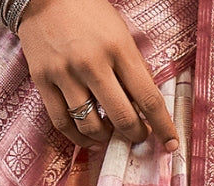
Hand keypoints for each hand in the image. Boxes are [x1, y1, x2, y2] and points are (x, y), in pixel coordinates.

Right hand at [16, 0, 178, 153]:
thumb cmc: (86, 12)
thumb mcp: (119, 32)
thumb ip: (134, 67)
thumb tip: (147, 106)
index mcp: (118, 48)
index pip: (148, 98)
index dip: (163, 127)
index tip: (170, 144)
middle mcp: (92, 63)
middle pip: (122, 118)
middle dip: (135, 134)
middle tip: (138, 135)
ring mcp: (65, 73)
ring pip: (90, 126)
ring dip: (106, 137)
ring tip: (110, 133)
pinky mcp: (43, 80)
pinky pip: (63, 123)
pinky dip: (78, 137)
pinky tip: (88, 136)